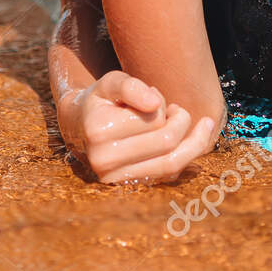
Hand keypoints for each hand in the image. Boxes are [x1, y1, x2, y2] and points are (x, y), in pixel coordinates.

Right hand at [69, 71, 216, 184]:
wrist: (80, 128)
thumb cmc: (102, 101)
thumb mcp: (111, 83)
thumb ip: (131, 86)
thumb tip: (155, 103)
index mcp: (99, 131)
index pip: (153, 118)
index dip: (162, 104)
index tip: (155, 96)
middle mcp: (105, 161)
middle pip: (166, 142)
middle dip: (179, 121)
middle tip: (174, 110)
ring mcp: (117, 179)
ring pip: (172, 164)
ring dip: (189, 141)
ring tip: (183, 121)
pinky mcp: (130, 187)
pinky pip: (169, 175)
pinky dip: (186, 156)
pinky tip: (191, 139)